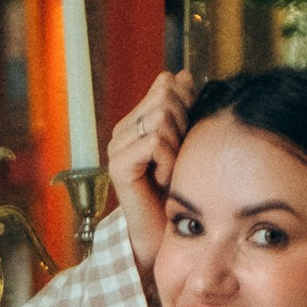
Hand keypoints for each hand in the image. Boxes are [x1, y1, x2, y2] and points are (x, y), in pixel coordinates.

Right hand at [108, 72, 192, 276]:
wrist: (164, 233)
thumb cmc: (179, 190)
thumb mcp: (186, 142)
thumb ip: (184, 109)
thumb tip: (183, 73)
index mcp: (138, 119)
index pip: (167, 84)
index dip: (188, 102)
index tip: (189, 133)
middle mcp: (124, 129)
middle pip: (166, 98)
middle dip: (184, 125)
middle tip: (181, 155)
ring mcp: (117, 146)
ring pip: (162, 119)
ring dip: (177, 146)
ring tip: (172, 169)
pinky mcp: (118, 165)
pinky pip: (155, 143)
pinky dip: (169, 161)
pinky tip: (165, 179)